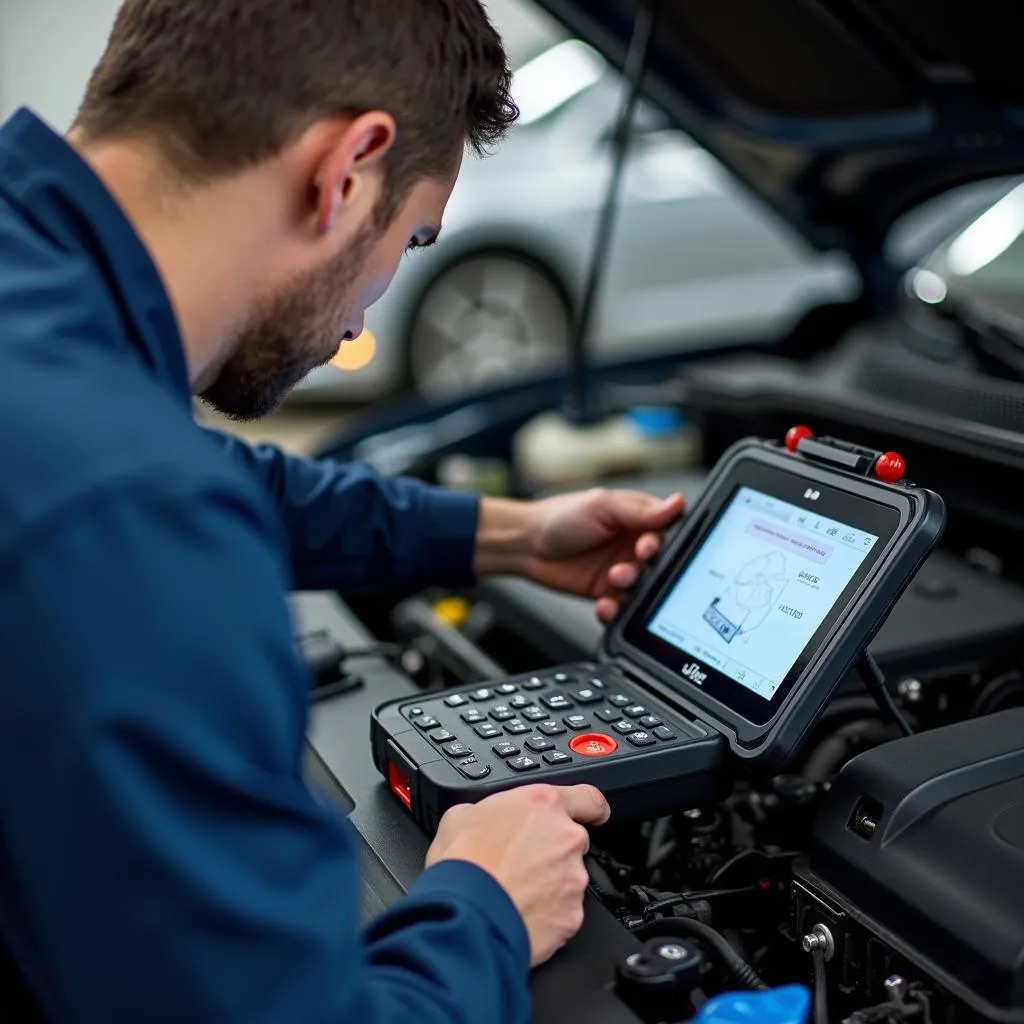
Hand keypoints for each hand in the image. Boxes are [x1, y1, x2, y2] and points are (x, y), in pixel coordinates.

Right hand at [425, 784, 610, 966]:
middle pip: (574, 841)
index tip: (591, 815)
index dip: (589, 808)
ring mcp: (573, 878)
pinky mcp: (571, 915)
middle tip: (521, 862)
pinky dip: (547, 913)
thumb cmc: (462, 865)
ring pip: (569, 878)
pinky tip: (519, 912)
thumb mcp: (461, 815)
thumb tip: (483, 819)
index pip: (589, 798)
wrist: (465, 915)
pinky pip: (564, 911)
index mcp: (543, 804)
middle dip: (553, 851)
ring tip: (514, 891)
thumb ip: (488, 810)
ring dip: (549, 883)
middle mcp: (566, 837)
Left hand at [527, 489, 683, 622]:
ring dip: (631, 587)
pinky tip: (605, 604)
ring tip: (614, 579)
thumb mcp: (601, 505)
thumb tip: (677, 503)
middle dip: (648, 568)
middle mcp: (632, 545)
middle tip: (631, 565)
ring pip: (642, 587)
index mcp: (637, 519)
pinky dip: (616, 609)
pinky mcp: (607, 592)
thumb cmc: (560, 517)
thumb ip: (639, 510)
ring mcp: (621, 569)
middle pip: (660, 563)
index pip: (667, 531)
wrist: (526, 545)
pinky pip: (622, 605)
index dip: (663, 542)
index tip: (648, 547)